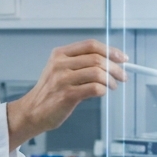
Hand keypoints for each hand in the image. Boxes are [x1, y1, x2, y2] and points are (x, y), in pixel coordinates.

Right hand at [7, 40, 126, 150]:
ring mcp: (62, 79)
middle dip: (115, 67)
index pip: (90, 45)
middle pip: (97, 59)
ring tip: (113, 86)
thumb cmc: (50, 92)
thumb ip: (79, 63)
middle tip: (123, 75)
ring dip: (111, 80)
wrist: (33, 112)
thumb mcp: (59, 70)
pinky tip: (103, 92)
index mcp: (59, 54)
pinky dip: (103, 90)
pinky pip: (94, 88)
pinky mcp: (67, 95)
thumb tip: (110, 62)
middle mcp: (60, 64)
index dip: (110, 50)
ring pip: (97, 73)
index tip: (122, 58)